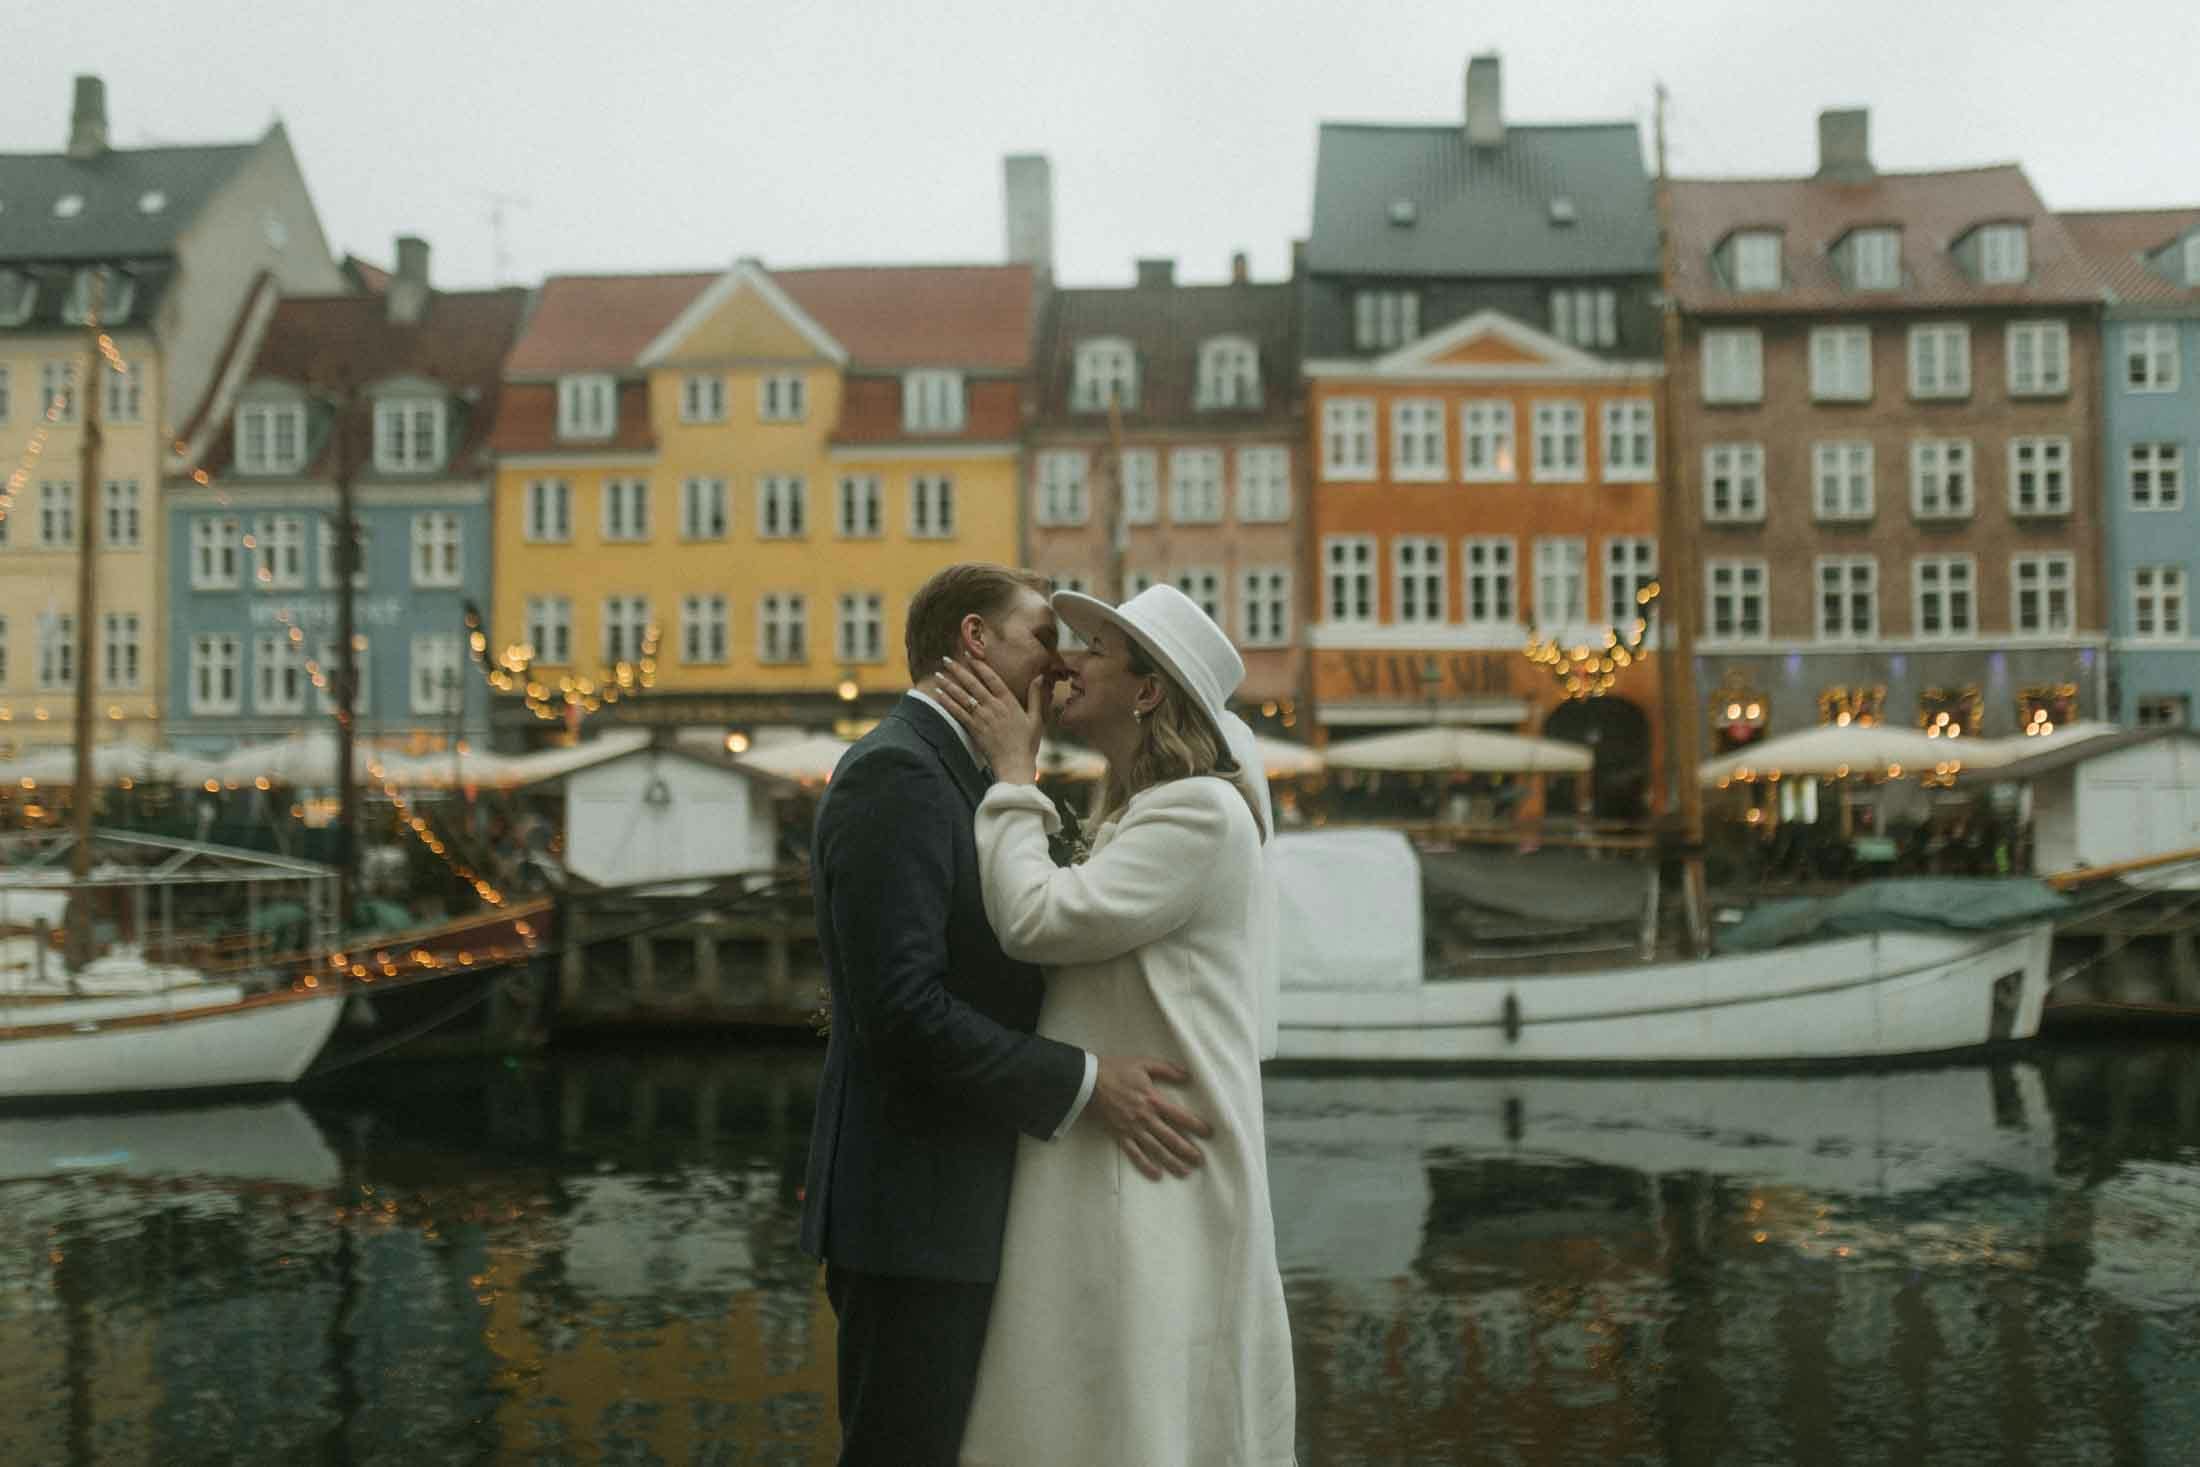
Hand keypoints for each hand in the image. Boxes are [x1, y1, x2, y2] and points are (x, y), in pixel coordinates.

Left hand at [933, 655, 1043, 784]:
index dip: (979, 665)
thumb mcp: (1037, 719)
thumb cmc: (1027, 744)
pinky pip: (957, 713)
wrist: (1015, 765)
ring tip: (937, 675)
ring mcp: (982, 718)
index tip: (968, 654)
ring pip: (962, 697)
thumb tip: (1040, 677)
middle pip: (973, 684)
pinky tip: (938, 695)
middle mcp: (994, 707)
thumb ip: (1036, 697)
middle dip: (958, 670)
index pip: (992, 678)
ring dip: (948, 684)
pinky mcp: (974, 729)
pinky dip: (947, 702)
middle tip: (945, 659)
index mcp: (1009, 702)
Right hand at [1089, 1055, 1211, 1179]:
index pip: (1180, 1116)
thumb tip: (1188, 1076)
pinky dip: (1146, 1165)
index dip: (1196, 1125)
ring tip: (1185, 1172)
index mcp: (1153, 1100)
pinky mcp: (1120, 1136)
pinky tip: (1157, 1175)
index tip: (1208, 1133)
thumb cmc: (1116, 1070)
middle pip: (1171, 1137)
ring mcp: (1132, 1129)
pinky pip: (1135, 1154)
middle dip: (1187, 1150)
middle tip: (1201, 1160)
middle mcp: (1145, 1118)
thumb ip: (1167, 1069)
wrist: (1088, 1082)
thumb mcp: (1143, 1063)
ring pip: (1156, 1149)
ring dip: (1171, 1161)